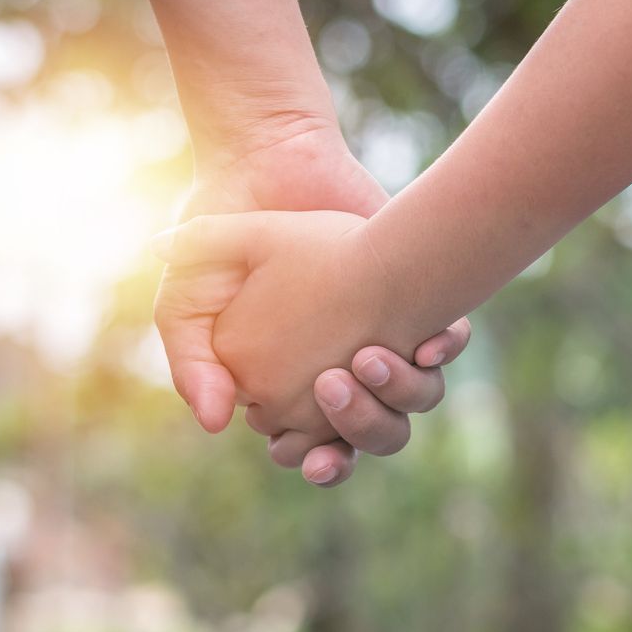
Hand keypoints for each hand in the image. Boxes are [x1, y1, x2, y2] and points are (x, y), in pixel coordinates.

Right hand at [154, 209, 453, 479]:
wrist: (263, 168)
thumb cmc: (219, 245)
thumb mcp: (185, 306)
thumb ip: (191, 366)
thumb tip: (214, 425)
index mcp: (295, 387)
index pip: (321, 449)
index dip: (324, 463)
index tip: (317, 458)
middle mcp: (346, 369)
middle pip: (374, 435)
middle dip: (364, 431)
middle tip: (337, 390)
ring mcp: (384, 335)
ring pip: (414, 399)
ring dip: (400, 393)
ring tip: (369, 358)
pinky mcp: (415, 296)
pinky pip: (446, 344)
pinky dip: (444, 348)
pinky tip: (430, 341)